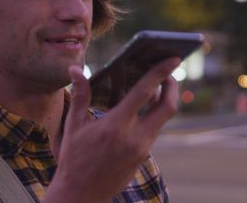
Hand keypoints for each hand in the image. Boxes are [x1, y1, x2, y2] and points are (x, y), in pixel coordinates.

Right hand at [43, 58, 179, 202]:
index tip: (173, 58)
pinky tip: (142, 110)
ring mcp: (142, 150)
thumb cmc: (73, 158)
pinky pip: (153, 132)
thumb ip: (80, 95)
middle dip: (172, 86)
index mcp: (116, 126)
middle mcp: (134, 138)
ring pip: (161, 119)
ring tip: (153, 88)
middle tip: (169, 72)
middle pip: (167, 107)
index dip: (161, 72)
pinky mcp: (143, 159)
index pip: (145, 92)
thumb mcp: (74, 126)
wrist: (80, 195)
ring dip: (161, 101)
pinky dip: (152, 117)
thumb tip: (75, 69)